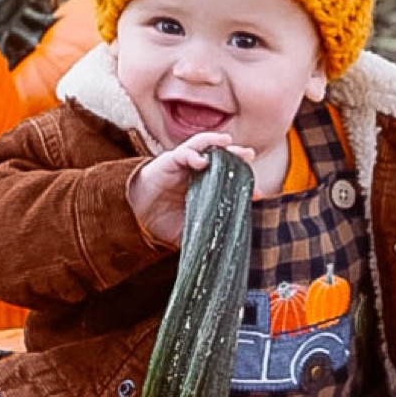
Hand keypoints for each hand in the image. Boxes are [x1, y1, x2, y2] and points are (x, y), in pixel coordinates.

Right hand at [127, 132, 253, 246]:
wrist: (137, 216)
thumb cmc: (165, 221)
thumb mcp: (192, 231)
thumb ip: (209, 235)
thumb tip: (229, 251)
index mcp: (208, 187)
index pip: (231, 180)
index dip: (245, 184)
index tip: (259, 194)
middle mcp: (199, 172)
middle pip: (223, 158)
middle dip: (237, 156)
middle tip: (248, 156)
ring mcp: (185, 164)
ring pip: (206, 148)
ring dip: (219, 145)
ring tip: (231, 146)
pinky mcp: (169, 161)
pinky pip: (184, 152)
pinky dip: (194, 153)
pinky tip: (202, 160)